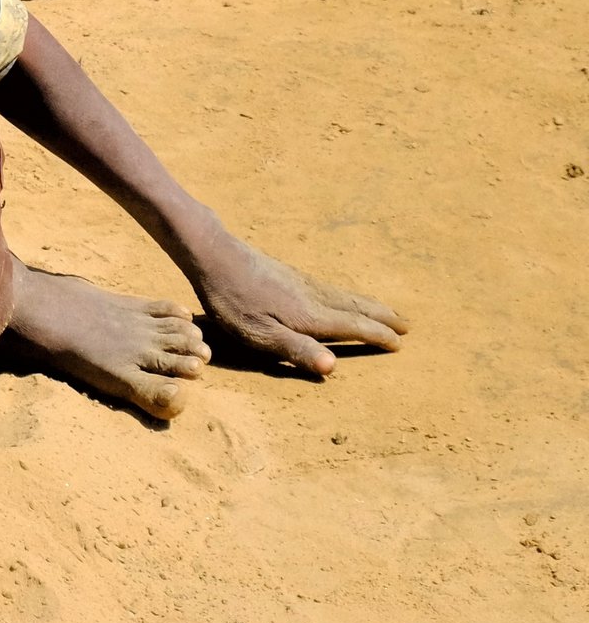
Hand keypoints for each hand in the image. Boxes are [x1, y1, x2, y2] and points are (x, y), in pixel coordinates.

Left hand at [191, 236, 407, 374]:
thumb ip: (295, 350)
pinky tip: (341, 297)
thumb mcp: (258, 334)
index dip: (378, 336)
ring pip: (346, 295)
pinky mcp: (290, 275)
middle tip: (407, 324)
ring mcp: (302, 282)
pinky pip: (332, 288)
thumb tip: (333, 367)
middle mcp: (314, 296)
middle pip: (357, 307)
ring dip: (370, 305)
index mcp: (310, 316)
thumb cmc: (232, 301)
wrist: (214, 255)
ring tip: (384, 310)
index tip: (400, 344)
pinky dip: (348, 296)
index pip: (354, 327)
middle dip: (383, 317)